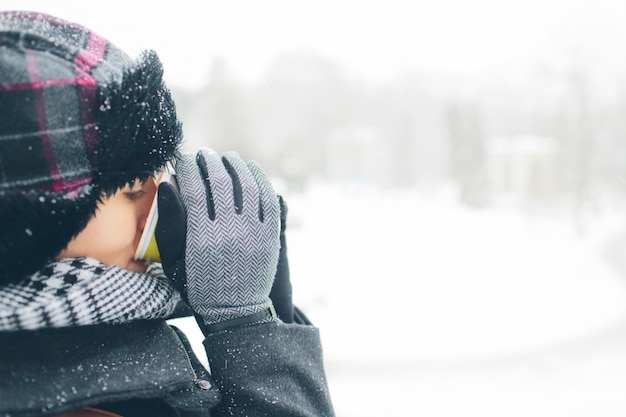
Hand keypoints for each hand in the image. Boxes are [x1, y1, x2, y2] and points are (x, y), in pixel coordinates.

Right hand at [156, 148, 280, 332]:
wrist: (236, 312)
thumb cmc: (199, 285)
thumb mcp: (174, 261)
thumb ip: (169, 224)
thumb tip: (168, 186)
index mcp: (201, 236)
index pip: (194, 187)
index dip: (188, 166)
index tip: (184, 158)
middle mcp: (228, 230)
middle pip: (221, 181)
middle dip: (211, 161)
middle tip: (205, 153)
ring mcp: (253, 232)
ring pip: (247, 185)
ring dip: (237, 165)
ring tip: (229, 158)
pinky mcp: (270, 236)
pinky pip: (268, 199)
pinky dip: (261, 180)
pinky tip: (253, 170)